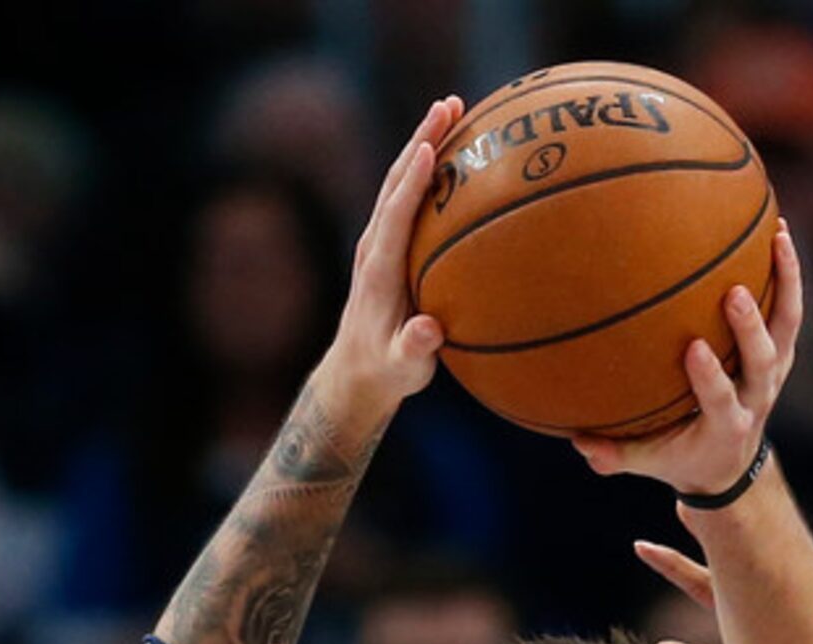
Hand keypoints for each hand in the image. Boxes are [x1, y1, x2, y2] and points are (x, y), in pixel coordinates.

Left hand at [320, 96, 461, 416]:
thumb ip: (415, 350)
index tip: (431, 148)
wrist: (356, 370)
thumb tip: (429, 330)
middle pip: (397, 181)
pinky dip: (429, 166)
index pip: (395, 214)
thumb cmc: (387, 371)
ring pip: (401, 180)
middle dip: (421, 138)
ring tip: (453, 107)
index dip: (413, 182)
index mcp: (379, 269)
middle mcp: (374, 245)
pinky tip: (455, 149)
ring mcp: (379, 240)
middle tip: (449, 104)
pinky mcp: (388, 242)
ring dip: (424, 140)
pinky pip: (409, 195)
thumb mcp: (403, 368)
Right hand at [576, 226, 804, 496]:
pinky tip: (777, 228)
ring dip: (785, 281)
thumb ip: (616, 455)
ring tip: (776, 235)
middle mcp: (757, 396)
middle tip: (734, 294)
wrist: (730, 461)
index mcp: (726, 426)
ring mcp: (773, 371)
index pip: (722, 400)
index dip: (712, 377)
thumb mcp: (650, 461)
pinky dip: (788, 270)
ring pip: (785, 324)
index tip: (695, 348)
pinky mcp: (781, 351)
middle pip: (761, 360)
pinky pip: (788, 308)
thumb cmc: (682, 455)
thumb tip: (578, 442)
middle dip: (750, 329)